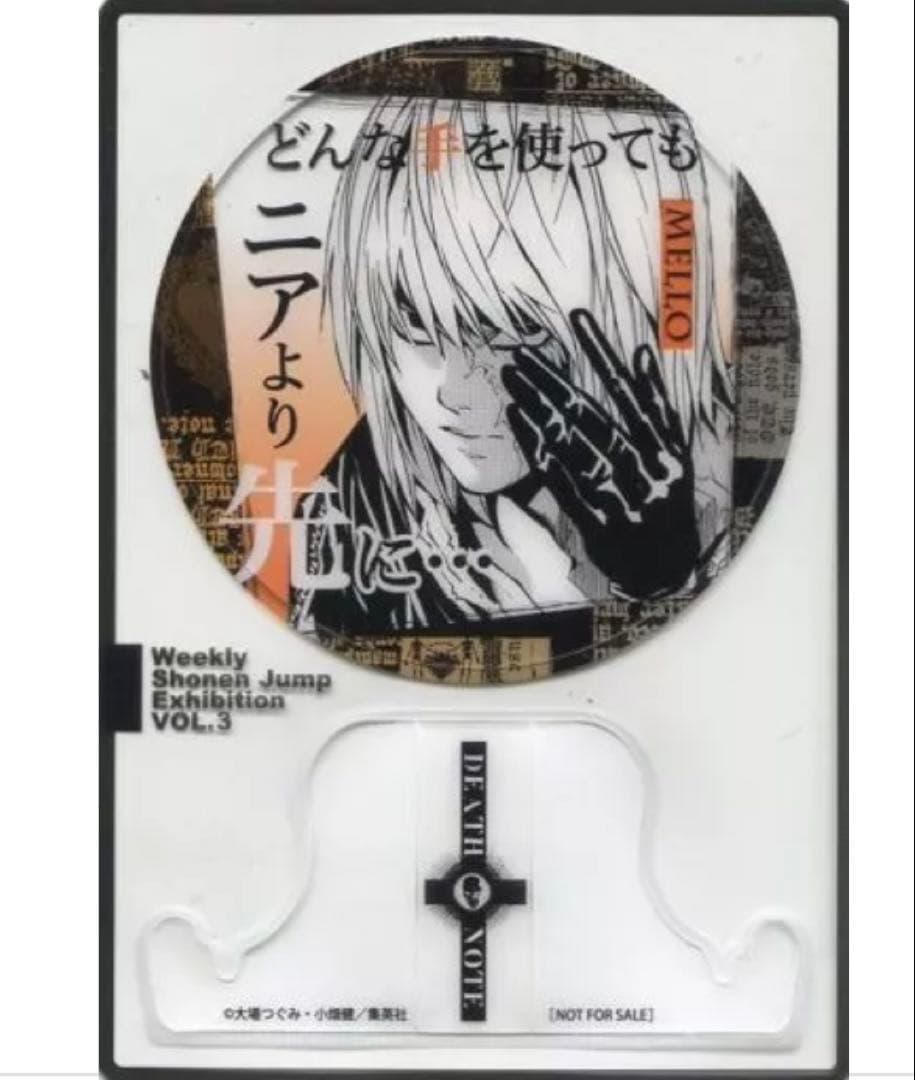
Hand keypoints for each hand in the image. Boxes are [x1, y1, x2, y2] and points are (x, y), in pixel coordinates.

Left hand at [502, 309, 698, 598]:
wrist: (664, 573)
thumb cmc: (667, 504)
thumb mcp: (675, 455)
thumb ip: (658, 408)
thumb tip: (642, 355)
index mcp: (667, 452)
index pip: (630, 393)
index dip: (602, 355)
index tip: (577, 320)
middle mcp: (646, 474)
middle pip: (592, 418)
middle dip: (553, 382)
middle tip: (521, 354)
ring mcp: (620, 502)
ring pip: (573, 447)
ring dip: (539, 412)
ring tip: (513, 382)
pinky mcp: (597, 525)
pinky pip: (562, 481)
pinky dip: (540, 451)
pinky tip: (520, 424)